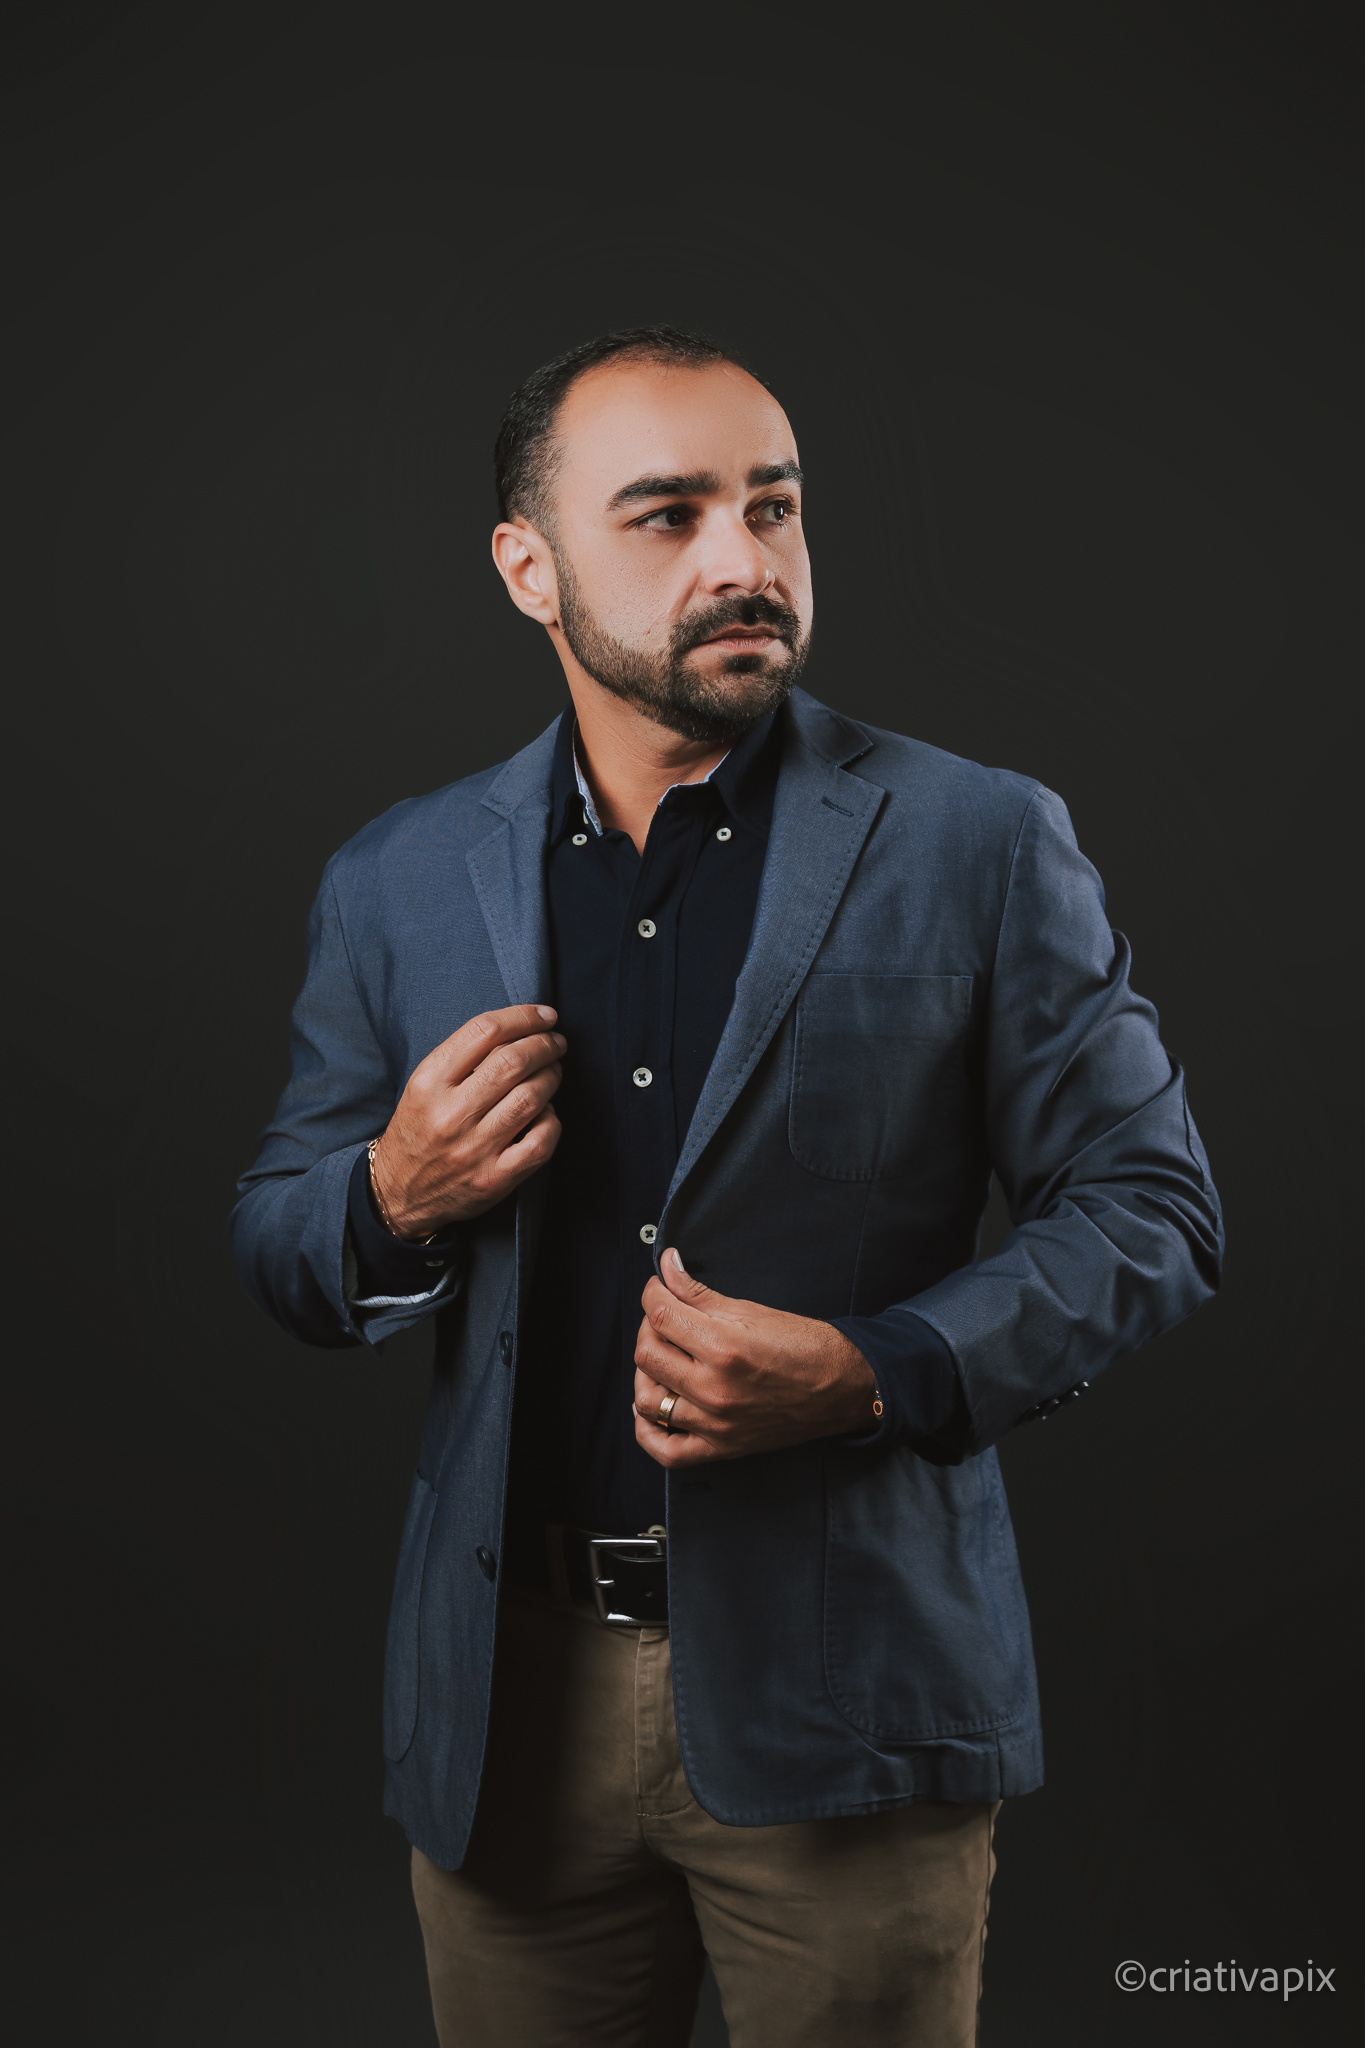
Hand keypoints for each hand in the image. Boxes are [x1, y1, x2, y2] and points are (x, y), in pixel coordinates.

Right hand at [370, 1005, 564, 1237]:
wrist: (397, 1193)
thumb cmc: (419, 1131)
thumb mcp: (423, 1087)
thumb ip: (463, 1058)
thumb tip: (519, 1031)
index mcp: (429, 1082)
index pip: (484, 1031)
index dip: (523, 1017)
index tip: (544, 1016)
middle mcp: (450, 1114)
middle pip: (513, 1061)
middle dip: (545, 1044)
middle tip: (555, 1043)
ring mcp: (473, 1149)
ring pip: (531, 1097)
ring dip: (552, 1077)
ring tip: (553, 1072)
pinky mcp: (493, 1179)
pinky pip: (541, 1141)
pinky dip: (553, 1121)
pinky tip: (546, 1113)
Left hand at [633, 1249, 878, 1466]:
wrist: (843, 1387)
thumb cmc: (806, 1347)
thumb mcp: (752, 1310)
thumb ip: (699, 1293)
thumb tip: (668, 1267)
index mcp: (725, 1346)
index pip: (661, 1315)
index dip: (652, 1294)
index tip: (657, 1289)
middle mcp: (716, 1388)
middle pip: (648, 1355)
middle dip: (648, 1327)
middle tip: (664, 1319)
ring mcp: (716, 1423)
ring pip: (649, 1400)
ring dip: (646, 1373)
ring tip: (662, 1358)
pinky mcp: (722, 1448)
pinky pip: (667, 1451)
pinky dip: (648, 1430)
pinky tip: (652, 1406)